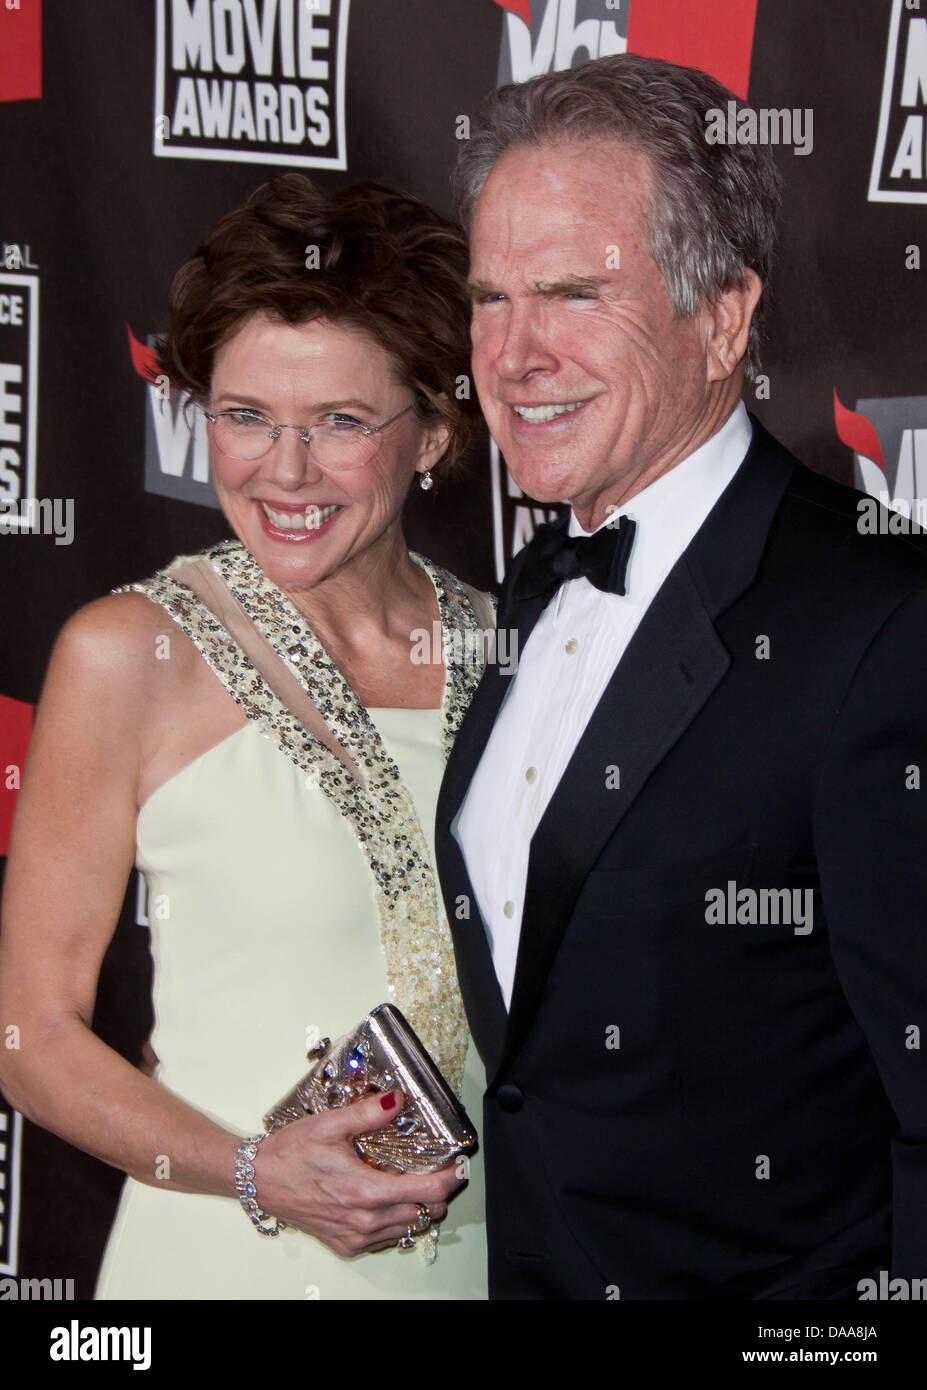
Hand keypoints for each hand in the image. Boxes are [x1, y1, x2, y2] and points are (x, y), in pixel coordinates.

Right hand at [251, 1089, 465, 1256]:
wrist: (258, 1180)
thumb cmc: (290, 1153)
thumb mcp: (330, 1125)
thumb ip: (368, 1113)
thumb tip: (397, 1100)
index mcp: (366, 1192)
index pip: (428, 1193)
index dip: (452, 1179)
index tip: (461, 1167)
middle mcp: (365, 1221)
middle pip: (425, 1214)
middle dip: (440, 1193)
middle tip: (442, 1171)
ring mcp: (355, 1237)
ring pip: (409, 1230)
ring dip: (420, 1209)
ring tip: (418, 1184)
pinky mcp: (345, 1244)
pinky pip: (386, 1240)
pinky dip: (398, 1223)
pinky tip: (390, 1201)